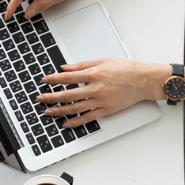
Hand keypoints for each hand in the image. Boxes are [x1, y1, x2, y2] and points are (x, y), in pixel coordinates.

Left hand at [38, 59, 166, 126]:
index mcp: (94, 74)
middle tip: (41, 98)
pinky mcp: (106, 110)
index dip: (53, 80)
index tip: (44, 81)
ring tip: (48, 112)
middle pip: (68, 95)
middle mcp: (96, 88)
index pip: (68, 78)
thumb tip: (65, 68)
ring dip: (60, 111)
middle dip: (51, 97)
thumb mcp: (102, 61)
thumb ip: (82, 65)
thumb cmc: (126, 69)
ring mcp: (101, 101)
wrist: (143, 81)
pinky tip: (67, 123)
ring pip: (75, 108)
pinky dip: (76, 122)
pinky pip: (88, 118)